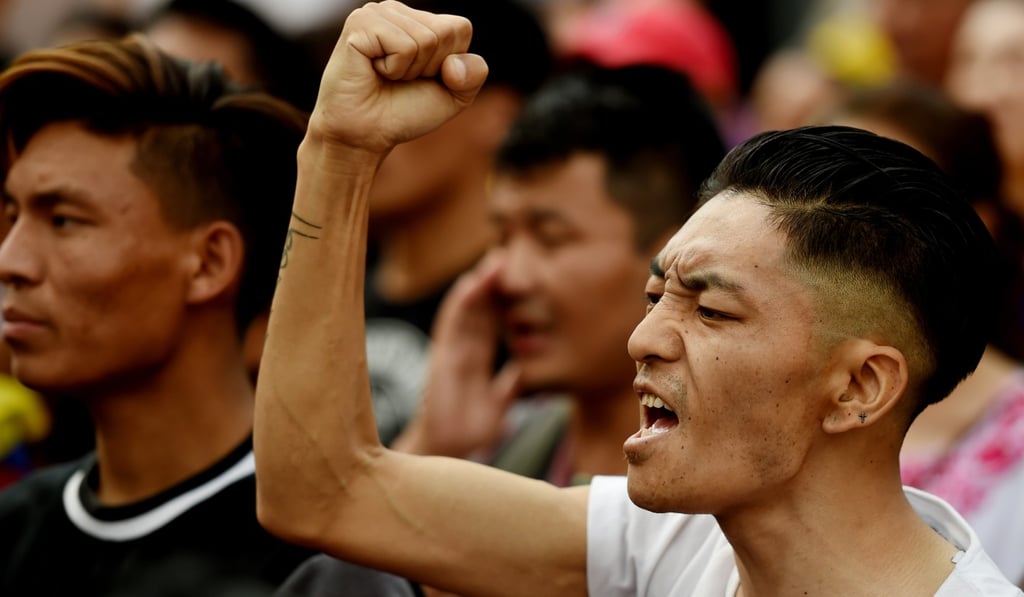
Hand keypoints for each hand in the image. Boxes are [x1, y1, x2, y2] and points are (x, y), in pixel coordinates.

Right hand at [309, 0, 488, 153]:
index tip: (421, 78)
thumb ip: (474, 74)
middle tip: (400, 79)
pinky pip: (404, 46)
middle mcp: (398, 11)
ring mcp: (377, 13)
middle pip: (444, 33)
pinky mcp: (360, 24)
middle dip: (428, 68)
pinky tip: (374, 70)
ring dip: (409, 70)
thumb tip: (454, 62)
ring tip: (386, 76)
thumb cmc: (404, 112)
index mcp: (420, 21)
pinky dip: (394, 69)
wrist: (366, 134)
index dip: (450, 64)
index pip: (460, 28)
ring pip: (426, 39)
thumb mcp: (454, 96)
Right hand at [393, 254, 520, 456]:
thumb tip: (521, 370)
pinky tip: (469, 285)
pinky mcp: (441, 358)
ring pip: (466, 311)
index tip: (517, 278)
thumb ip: (507, 387)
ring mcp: (451, 352)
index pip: (491, 324)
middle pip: (479, 310)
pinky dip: (459, 304)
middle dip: (491, 283)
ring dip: (479, 285)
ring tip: (493, 260)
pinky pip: (450, 326)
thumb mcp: (496, 406)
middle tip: (505, 253)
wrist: (446, 451)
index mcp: (476, 361)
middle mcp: (463, 351)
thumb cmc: (467, 432)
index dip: (502, 301)